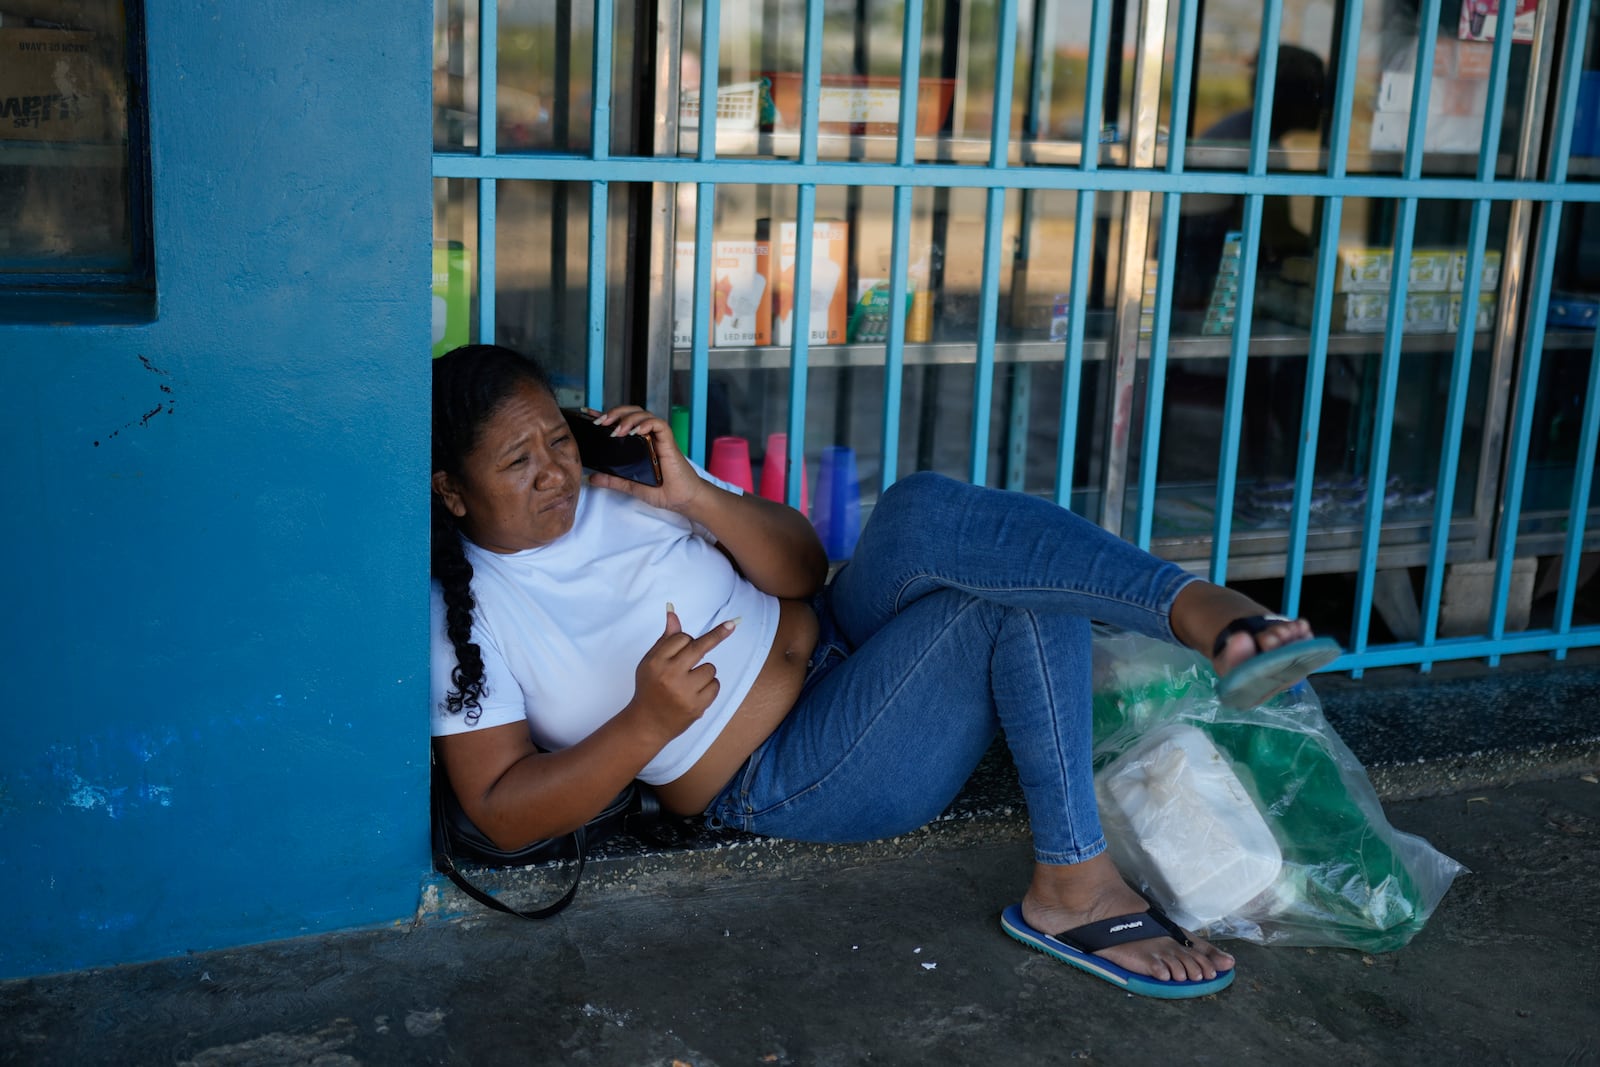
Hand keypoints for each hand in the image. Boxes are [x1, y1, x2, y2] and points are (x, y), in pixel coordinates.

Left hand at [586, 405, 704, 512]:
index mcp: (639, 443)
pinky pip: (659, 424)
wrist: (683, 500)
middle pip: (632, 412)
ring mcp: (659, 438)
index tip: (589, 414)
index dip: (606, 414)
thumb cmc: (664, 490)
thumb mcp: (631, 485)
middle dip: (615, 413)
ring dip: (628, 418)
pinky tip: (637, 431)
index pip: (621, 422)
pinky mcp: (669, 442)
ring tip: (617, 430)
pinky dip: (646, 424)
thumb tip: (592, 477)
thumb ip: (613, 479)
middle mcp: (648, 436)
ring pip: (644, 414)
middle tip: (600, 422)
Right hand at [628, 605, 739, 742]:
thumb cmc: (650, 688)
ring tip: (689, 683)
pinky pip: (715, 685)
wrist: (647, 723)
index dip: (687, 641)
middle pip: (699, 647)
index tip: (709, 628)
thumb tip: (672, 613)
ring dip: (704, 673)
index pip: (682, 638)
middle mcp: (669, 675)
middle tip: (732, 624)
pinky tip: (695, 694)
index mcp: (656, 662)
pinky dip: (709, 688)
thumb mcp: (651, 662)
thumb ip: (665, 639)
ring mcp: (683, 691)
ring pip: (710, 668)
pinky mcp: (696, 706)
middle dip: (717, 635)